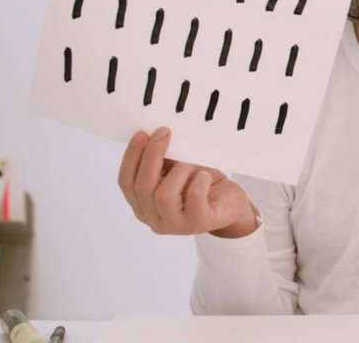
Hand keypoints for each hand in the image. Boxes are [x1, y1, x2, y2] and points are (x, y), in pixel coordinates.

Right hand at [118, 127, 256, 237]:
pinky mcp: (199, 223)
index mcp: (143, 205)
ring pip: (163, 195)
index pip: (126, 182)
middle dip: (152, 156)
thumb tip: (154, 136)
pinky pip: (193, 198)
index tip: (142, 133)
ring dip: (179, 170)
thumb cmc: (202, 185)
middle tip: (164, 132)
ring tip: (192, 163)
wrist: (231, 205)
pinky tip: (205, 176)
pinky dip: (199, 181)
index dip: (132, 157)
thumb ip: (162, 161)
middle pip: (143, 187)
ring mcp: (176, 225)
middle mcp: (154, 219)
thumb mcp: (178, 170)